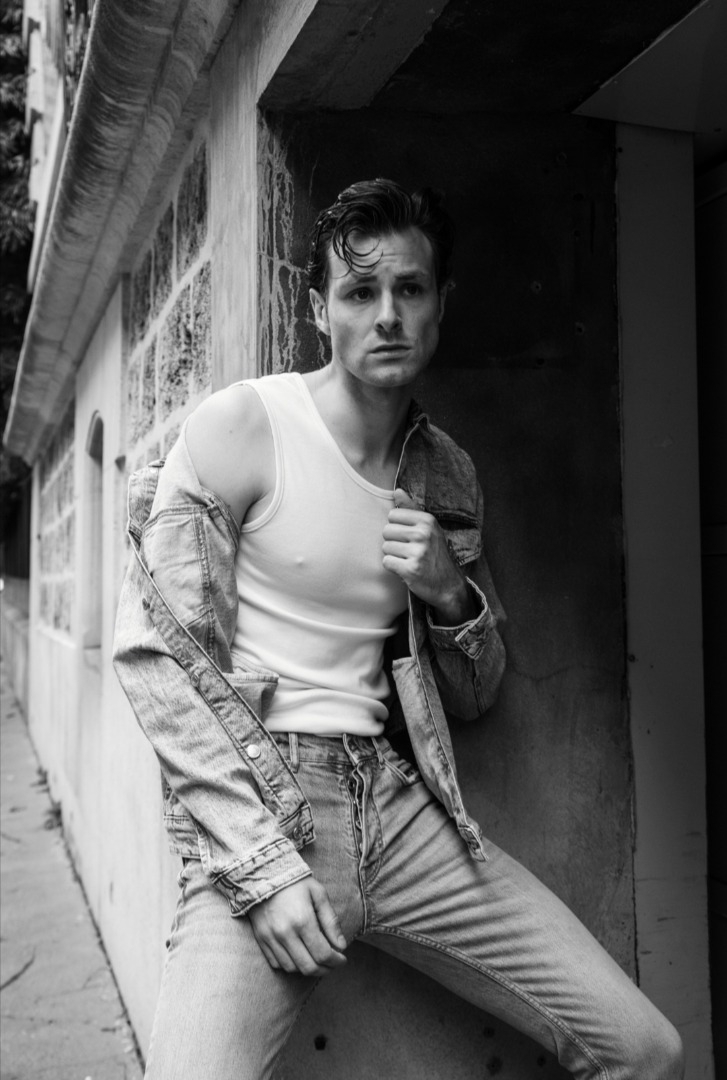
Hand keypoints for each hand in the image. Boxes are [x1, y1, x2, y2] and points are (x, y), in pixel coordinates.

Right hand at [248, 877, 346, 976]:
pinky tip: (299, 956)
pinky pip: (277, 964)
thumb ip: (331, 921)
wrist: (263, 874)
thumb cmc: (295, 883)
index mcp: (302, 920)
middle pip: (308, 967)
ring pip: (292, 968)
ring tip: (317, 960)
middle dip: (325, 969)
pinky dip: (290, 965)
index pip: (323, 954)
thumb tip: (341, 946)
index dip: (336, 961)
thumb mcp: (319, 894)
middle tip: (332, 964)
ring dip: (307, 969)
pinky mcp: (261, 940)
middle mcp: (285, 933)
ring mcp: (270, 938)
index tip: (342, 959)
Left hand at [383, 490, 477, 625]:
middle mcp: (424, 534)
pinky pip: (386, 562)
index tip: (409, 536)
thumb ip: (411, 509)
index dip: (397, 527)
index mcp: (427, 521)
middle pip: (386, 531)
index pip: (392, 515)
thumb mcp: (428, 528)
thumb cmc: (435, 554)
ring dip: (393, 556)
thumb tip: (396, 490)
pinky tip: (406, 569)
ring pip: (385, 547)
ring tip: (409, 560)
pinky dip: (393, 567)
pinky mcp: (411, 569)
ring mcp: (418, 552)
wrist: (448, 584)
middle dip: (393, 542)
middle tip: (409, 550)